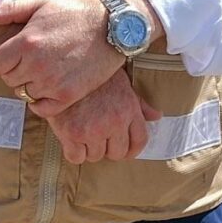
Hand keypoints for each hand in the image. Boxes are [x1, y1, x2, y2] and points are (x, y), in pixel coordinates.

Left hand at [0, 0, 123, 112]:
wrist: (112, 28)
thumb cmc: (75, 13)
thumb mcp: (42, 4)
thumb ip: (10, 10)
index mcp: (26, 43)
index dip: (3, 60)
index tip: (15, 55)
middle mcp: (36, 65)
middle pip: (9, 80)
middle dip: (16, 71)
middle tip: (32, 61)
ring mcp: (52, 83)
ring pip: (24, 94)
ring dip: (31, 85)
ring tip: (45, 72)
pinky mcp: (68, 95)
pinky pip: (41, 108)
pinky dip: (42, 102)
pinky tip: (50, 88)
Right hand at [39, 69, 160, 163]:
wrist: (64, 65)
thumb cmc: (95, 75)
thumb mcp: (122, 84)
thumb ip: (139, 104)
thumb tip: (156, 116)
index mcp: (129, 110)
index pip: (139, 141)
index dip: (132, 150)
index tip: (125, 151)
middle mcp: (114, 122)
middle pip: (117, 153)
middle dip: (109, 149)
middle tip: (98, 138)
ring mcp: (92, 130)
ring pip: (95, 156)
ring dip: (89, 149)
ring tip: (82, 132)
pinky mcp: (71, 133)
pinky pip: (76, 157)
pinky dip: (73, 152)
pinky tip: (70, 139)